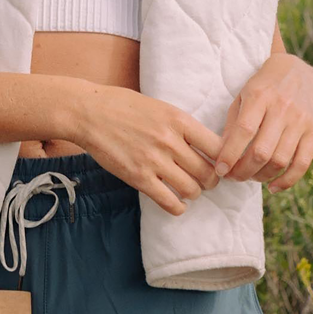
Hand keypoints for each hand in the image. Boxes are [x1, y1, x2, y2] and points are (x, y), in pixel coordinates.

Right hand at [64, 83, 224, 216]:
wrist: (89, 112)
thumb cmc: (124, 107)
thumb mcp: (161, 107)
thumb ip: (182, 126)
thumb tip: (206, 146)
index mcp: (179, 121)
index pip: (218, 148)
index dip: (223, 161)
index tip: (219, 165)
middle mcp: (171, 141)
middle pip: (208, 172)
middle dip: (210, 181)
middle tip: (205, 181)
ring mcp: (154, 161)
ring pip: (192, 189)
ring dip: (193, 193)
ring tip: (188, 189)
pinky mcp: (138, 177)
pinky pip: (169, 201)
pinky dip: (178, 207)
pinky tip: (176, 203)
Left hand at [215, 52, 312, 191]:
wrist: (299, 70)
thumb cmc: (264, 86)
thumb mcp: (243, 96)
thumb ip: (233, 124)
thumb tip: (222, 155)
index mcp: (260, 96)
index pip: (244, 132)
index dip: (230, 155)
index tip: (220, 170)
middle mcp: (283, 108)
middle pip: (262, 151)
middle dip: (243, 171)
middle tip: (233, 177)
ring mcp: (301, 120)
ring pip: (280, 161)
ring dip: (261, 176)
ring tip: (250, 177)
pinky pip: (302, 164)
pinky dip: (287, 181)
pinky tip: (273, 187)